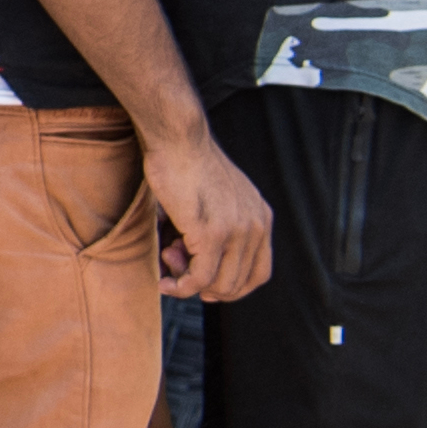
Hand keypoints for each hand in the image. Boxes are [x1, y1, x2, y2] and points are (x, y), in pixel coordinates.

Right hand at [145, 117, 275, 303]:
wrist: (178, 140)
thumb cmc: (187, 161)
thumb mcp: (219, 195)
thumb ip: (223, 222)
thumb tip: (200, 254)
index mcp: (261, 218)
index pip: (259, 272)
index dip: (232, 288)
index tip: (206, 288)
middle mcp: (255, 227)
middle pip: (239, 283)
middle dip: (206, 287)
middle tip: (178, 269)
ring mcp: (236, 231)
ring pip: (220, 285)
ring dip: (190, 285)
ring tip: (168, 264)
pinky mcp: (210, 233)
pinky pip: (200, 276)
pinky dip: (182, 286)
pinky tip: (166, 282)